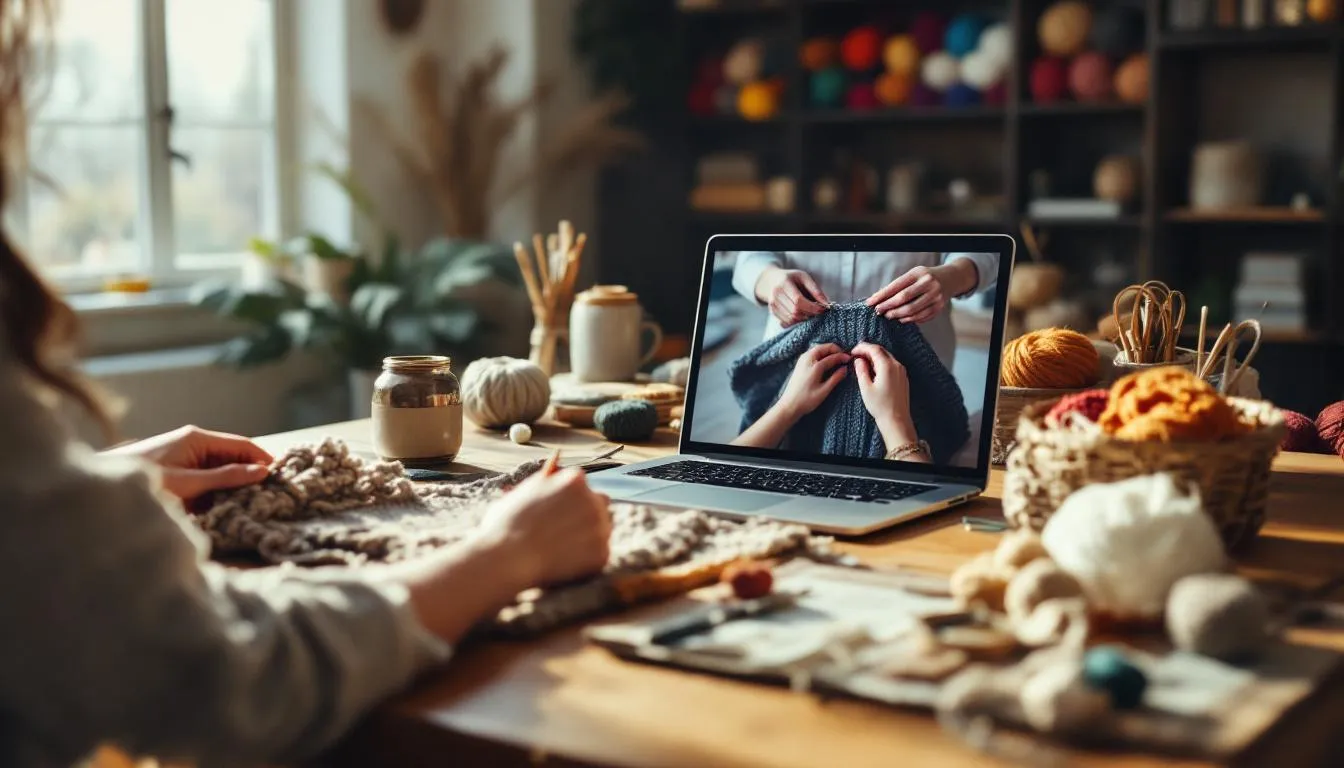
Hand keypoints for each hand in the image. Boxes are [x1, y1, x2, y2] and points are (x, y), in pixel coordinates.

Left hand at [106, 425, 272, 500]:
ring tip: (251, 503)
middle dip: (250, 474)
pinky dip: (217, 491)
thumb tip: (262, 472)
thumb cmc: (144, 482)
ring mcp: (185, 457)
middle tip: (270, 494)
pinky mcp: (178, 472)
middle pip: (233, 456)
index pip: (242, 444)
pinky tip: (224, 505)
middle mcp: (194, 443)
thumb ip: (226, 477)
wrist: (102, 494)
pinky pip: (207, 479)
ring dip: (234, 485)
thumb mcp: (190, 483)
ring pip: (221, 469)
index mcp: (198, 438)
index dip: (263, 458)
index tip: (282, 477)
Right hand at [477, 468, 611, 587]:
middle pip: (601, 504)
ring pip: (602, 530)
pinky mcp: (602, 554)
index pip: (582, 486)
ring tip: (560, 548)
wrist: (506, 558)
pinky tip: (564, 563)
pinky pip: (599, 554)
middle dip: (586, 515)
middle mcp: (593, 500)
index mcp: (574, 479)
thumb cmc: (506, 524)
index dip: (569, 500)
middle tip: (563, 530)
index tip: (558, 512)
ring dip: (588, 537)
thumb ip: (546, 482)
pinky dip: (586, 560)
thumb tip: (554, 473)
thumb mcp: (524, 491)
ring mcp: (600, 527)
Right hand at [755, 266, 830, 327]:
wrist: (771, 280)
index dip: (812, 307)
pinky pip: (786, 323)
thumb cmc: (792, 278)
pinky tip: (802, 315)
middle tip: (818, 312)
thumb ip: (815, 290)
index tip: (823, 309)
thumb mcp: (804, 278)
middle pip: (795, 312)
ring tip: (810, 313)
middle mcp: (776, 295)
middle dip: (809, 314)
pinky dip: (797, 322)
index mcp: (784, 283)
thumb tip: (826, 304)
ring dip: (804, 319)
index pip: (798, 301)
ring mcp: (772, 305)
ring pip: (791, 319)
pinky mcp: (773, 312)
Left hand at [776, 343, 849, 419]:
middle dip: (835, 349)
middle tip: (843, 356)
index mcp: (815, 366)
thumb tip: (845, 368)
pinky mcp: (799, 364)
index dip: (842, 357)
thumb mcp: (824, 390)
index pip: (832, 357)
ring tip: (836, 357)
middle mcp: (807, 359)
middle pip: (823, 347)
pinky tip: (825, 361)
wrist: (789, 405)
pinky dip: (820, 353)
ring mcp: (802, 360)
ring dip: (827, 350)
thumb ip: (835, 378)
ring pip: (817, 349)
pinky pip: (812, 353)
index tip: (850, 359)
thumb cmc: (807, 400)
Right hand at [851, 343, 917, 449]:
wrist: (896, 419)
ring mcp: (902, 371)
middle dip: (868, 350)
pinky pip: (891, 364)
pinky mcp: (903, 377)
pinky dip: (881, 363)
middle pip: (881, 351)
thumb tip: (859, 360)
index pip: (874, 349)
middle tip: (856, 356)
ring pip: (887, 357)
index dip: (862, 347)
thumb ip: (861, 371)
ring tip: (863, 363)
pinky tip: (874, 371)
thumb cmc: (880, 406)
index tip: (853, 351)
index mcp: (887, 366)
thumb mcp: (865, 388)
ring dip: (875, 357)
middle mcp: (897, 366)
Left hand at [866, 263, 967, 323]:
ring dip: (897, 315)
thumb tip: (878, 299)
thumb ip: (898, 286)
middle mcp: (929, 284)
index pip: (896, 286)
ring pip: (912, 310)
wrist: (950, 279)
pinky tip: (901, 319)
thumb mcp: (913, 275)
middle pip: (904, 299)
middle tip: (878, 311)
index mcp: (918, 273)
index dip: (881, 296)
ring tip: (889, 315)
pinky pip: (921, 317)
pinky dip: (909, 319)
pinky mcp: (939, 307)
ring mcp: (936, 296)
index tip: (870, 302)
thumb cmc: (925, 277)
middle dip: (888, 306)